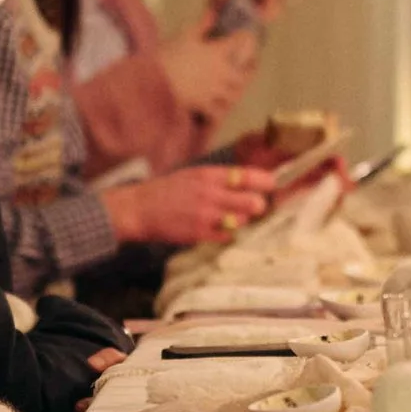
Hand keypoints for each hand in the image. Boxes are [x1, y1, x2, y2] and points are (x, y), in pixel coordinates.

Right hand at [111, 161, 280, 248]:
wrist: (138, 208)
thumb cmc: (168, 191)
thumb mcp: (194, 175)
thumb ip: (221, 179)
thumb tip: (250, 182)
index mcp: (210, 175)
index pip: (250, 176)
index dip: (266, 182)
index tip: (272, 185)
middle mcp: (211, 193)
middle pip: (254, 203)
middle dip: (258, 206)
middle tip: (253, 207)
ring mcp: (206, 215)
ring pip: (243, 220)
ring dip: (242, 220)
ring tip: (229, 218)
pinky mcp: (199, 233)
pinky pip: (228, 236)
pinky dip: (228, 234)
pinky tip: (218, 229)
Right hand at [160, 19, 256, 127]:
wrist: (153, 78)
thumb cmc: (169, 54)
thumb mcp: (185, 35)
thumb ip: (202, 24)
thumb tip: (214, 11)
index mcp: (216, 53)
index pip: (239, 42)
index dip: (245, 38)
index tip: (247, 36)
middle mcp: (220, 73)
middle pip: (244, 76)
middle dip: (249, 73)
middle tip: (249, 68)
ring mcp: (214, 90)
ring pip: (235, 95)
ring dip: (237, 92)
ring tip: (236, 90)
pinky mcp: (204, 105)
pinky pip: (218, 112)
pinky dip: (221, 112)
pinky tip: (220, 110)